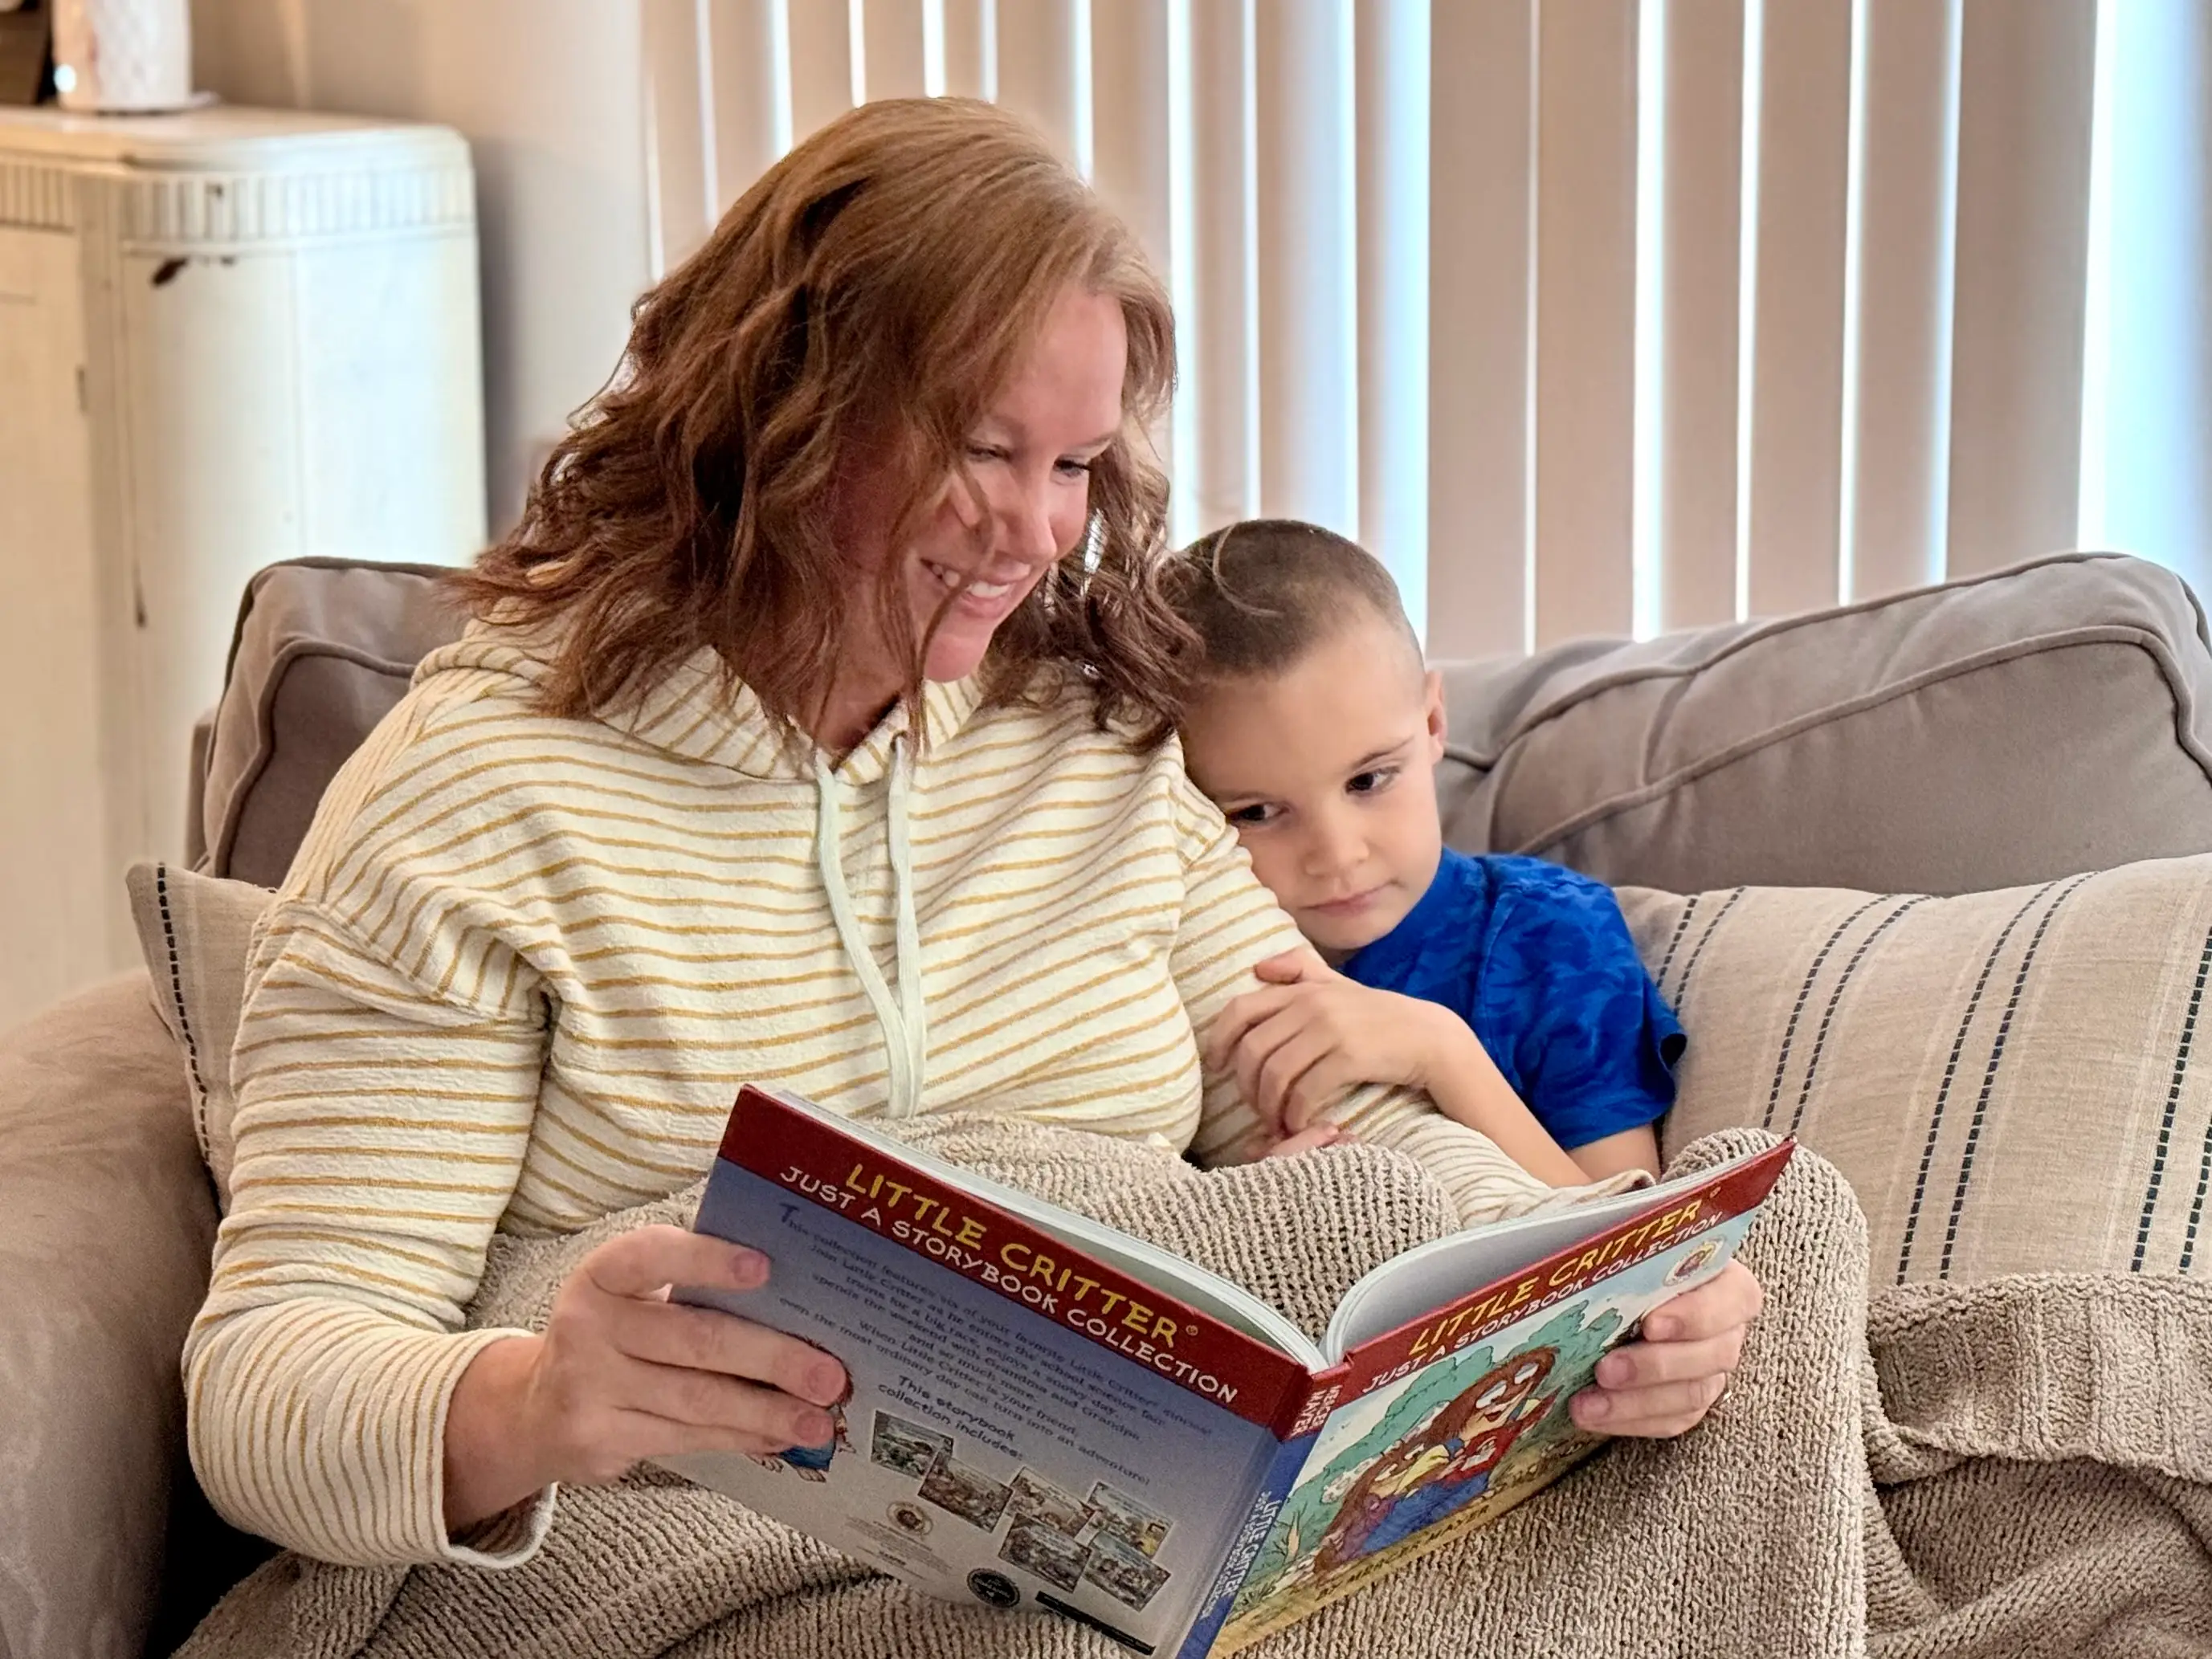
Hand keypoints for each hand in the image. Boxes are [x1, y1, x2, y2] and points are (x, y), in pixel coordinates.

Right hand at [444, 1226, 847, 1527]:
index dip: (707, 1260)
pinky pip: (685, 1438)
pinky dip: (739, 1438)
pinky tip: (777, 1438)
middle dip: (771, 1358)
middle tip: (829, 1374)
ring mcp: (588, 1387)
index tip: (765, 1268)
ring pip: (696, 1400)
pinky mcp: (598, 1439)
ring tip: (818, 1421)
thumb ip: (694, 1288)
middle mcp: (588, 1325)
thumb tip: (797, 1303)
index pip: (653, 1255)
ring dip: (767, 1412)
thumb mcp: (634, 1297)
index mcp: (604, 1274)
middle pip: (695, 1340)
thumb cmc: (615, 1335)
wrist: (534, 1409)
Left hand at [1210, 950, 1457, 1134]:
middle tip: (1255, 1107)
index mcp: (1301, 989)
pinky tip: (1299, 1123)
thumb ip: (1299, 970)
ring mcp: (1330, 1030)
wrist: (1427, 1036)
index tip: (1217, 1067)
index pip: (1240, 1010)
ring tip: (1275, 1121)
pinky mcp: (1349, 1057)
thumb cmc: (1377, 1015)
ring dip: (1269, 1106)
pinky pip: (1306, 1091)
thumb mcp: (1337, 985)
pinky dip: (1295, 1114)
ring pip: (1275, 1074)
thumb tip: (1258, 968)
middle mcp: (1311, 1005)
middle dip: (1246, 1086)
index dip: (1220, 1040)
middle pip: (1253, 1050)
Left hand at [1567, 1260, 1762, 1436]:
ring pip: (1690, 1395)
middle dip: (1654, 1366)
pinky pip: (1670, 1420)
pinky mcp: (1690, 1401)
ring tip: (1587, 1404)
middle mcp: (1728, 1330)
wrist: (1629, 1288)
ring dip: (1634, 1403)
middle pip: (1710, 1355)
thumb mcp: (1639, 1244)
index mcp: (1728, 1282)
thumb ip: (1631, 1246)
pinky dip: (1630, 1421)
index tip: (1650, 1324)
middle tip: (1606, 1369)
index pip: (1734, 1299)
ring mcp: (1712, 1370)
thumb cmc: (1637, 1258)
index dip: (1696, 1315)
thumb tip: (1591, 1246)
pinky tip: (1593, 1416)